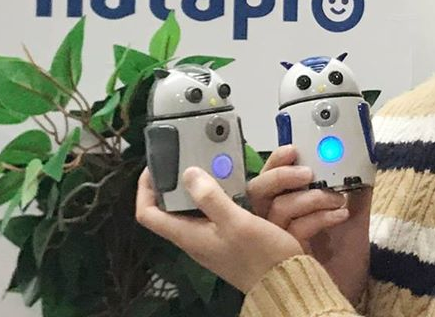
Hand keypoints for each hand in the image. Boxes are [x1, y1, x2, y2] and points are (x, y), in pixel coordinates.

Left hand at [135, 166, 302, 293]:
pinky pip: (227, 202)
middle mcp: (199, 232)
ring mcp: (217, 230)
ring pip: (206, 197)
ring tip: (225, 160)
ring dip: (216, 179)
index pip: (149, 213)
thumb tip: (188, 173)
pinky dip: (234, 187)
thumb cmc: (261, 260)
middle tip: (197, 153)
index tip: (156, 163)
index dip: (146, 187)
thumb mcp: (236, 224)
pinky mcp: (235, 228)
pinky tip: (247, 176)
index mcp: (189, 235)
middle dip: (187, 175)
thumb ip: (212, 198)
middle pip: (178, 200)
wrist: (288, 282)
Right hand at [246, 146, 370, 304]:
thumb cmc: (345, 259)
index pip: (268, 180)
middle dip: (282, 175)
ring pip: (278, 208)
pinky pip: (297, 228)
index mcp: (283, 210)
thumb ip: (354, 192)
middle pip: (259, 191)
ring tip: (337, 198)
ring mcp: (277, 242)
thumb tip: (363, 165)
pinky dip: (320, 216)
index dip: (276, 162)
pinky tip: (341, 215)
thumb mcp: (352, 219)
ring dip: (311, 197)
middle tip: (308, 172)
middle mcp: (272, 225)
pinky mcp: (287, 256)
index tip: (293, 149)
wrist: (348, 294)